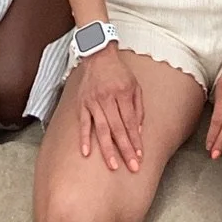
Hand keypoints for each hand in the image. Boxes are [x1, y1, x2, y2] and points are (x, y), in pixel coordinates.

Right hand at [76, 47, 144, 172]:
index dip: (135, 140)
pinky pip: (84, 124)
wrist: (98, 55)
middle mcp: (108, 98)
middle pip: (118, 128)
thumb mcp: (135, 85)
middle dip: (125, 149)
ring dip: (107, 149)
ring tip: (113, 165)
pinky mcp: (82, 104)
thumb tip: (139, 131)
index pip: (131, 122)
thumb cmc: (119, 72)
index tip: (139, 156)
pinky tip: (86, 153)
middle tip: (131, 166)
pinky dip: (84, 138)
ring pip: (101, 129)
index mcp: (123, 93)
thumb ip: (138, 108)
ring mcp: (93, 102)